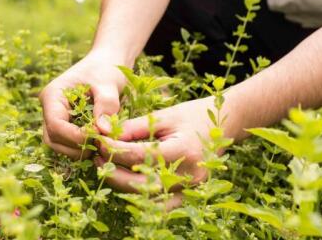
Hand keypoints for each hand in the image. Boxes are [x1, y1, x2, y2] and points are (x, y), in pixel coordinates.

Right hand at [40, 49, 127, 158]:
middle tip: (100, 144)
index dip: (75, 136)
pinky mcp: (66, 122)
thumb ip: (106, 105)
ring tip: (100, 143)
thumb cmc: (105, 68)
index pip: (55, 124)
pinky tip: (99, 141)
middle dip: (75, 146)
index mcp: (53, 95)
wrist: (107, 62)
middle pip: (53, 138)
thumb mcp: (108, 84)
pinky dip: (81, 146)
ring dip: (78, 149)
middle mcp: (49, 108)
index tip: (98, 135)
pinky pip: (67, 141)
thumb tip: (102, 131)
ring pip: (58, 144)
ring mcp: (56, 116)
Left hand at [96, 97, 230, 191]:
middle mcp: (189, 176)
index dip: (113, 151)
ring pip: (146, 199)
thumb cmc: (191, 115)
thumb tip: (104, 137)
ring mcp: (191, 190)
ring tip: (107, 168)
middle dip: (112, 172)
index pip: (138, 157)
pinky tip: (126, 181)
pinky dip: (140, 196)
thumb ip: (133, 129)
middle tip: (96, 158)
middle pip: (140, 184)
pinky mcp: (190, 196)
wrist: (224, 123)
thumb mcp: (163, 116)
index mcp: (183, 151)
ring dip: (123, 186)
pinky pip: (160, 205)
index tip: (98, 142)